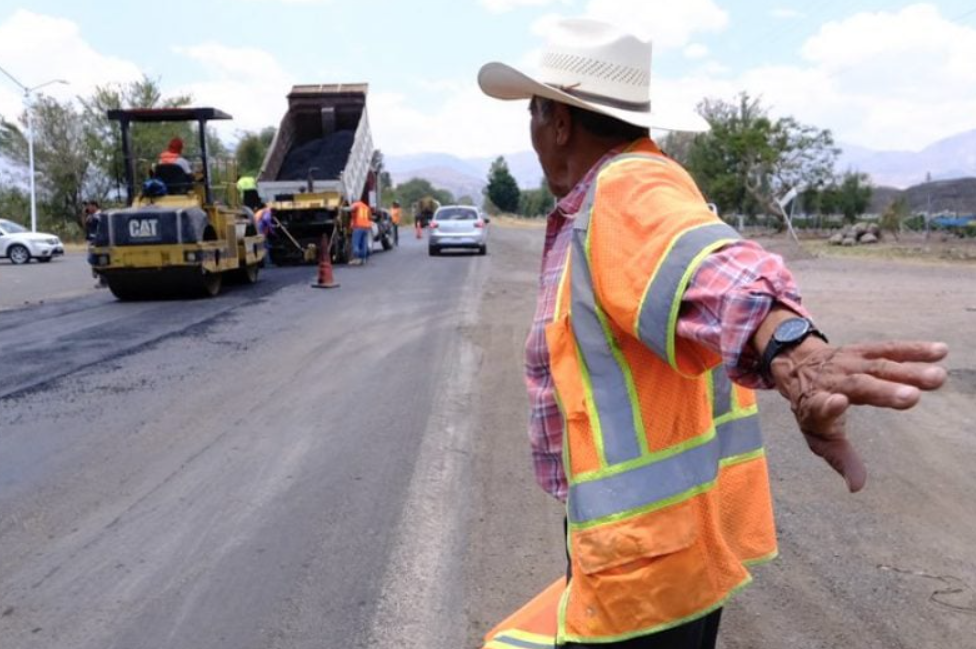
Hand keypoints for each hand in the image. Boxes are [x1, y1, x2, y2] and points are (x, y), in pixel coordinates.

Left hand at [770, 340, 947, 492]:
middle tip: (912, 397)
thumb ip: (840, 459)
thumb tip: (856, 487)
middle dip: (883, 391)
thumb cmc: (812, 409)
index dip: (829, 406)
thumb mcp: (819, 437)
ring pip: (878, 365)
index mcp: (815, 404)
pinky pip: (890, 350)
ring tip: (937, 378)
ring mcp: (849, 363)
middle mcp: (832, 381)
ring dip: (908, 370)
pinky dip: (914, 349)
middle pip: (858, 385)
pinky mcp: (864, 351)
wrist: (798, 367)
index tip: (839, 403)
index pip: (820, 406)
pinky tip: (940, 352)